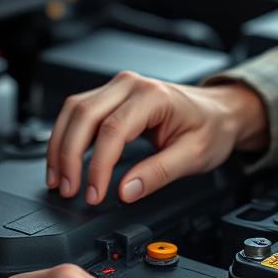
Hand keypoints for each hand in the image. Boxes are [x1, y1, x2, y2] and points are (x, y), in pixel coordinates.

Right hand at [46, 71, 267, 203]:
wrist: (220, 111)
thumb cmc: (211, 128)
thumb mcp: (193, 156)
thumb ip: (158, 174)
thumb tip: (125, 191)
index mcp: (153, 96)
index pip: (112, 130)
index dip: (97, 165)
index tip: (93, 193)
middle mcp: (131, 84)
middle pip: (84, 115)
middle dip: (68, 155)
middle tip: (67, 189)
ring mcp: (119, 86)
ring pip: (74, 110)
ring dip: (60, 145)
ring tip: (57, 179)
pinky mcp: (112, 95)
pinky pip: (80, 111)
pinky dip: (66, 136)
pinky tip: (63, 160)